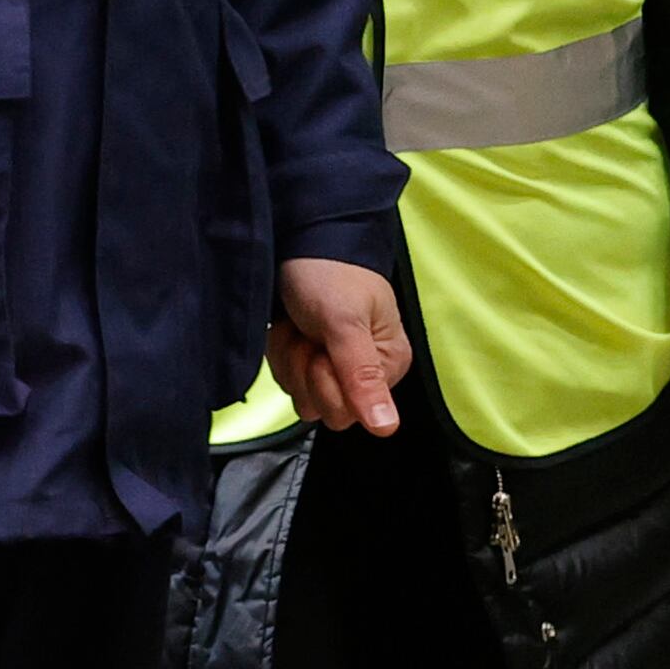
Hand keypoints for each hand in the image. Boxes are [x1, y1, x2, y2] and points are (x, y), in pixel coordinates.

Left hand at [271, 257, 413, 434]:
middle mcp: (366, 372)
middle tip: (310, 332)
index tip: (325, 346)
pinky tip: (290, 325)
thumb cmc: (329, 273)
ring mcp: (335, 367)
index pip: (350, 413)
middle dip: (306, 369)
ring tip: (300, 324)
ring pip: (301, 396)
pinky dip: (280, 351)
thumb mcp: (345, 323)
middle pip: (324, 409)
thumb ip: (363, 379)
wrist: (295, 240)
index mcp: (389, 364)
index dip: (327, 382)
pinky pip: (287, 380)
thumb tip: (388, 428)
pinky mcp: (308, 360)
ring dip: (289, 358)